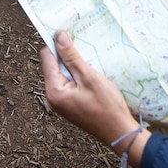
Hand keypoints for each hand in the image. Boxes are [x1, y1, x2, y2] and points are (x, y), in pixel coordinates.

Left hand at [41, 30, 148, 167]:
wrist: (119, 133)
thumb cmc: (107, 106)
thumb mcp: (89, 77)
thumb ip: (72, 57)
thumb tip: (58, 36)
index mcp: (54, 90)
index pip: (47, 57)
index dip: (56, 44)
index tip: (70, 34)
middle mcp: (53, 97)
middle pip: (53, 64)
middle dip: (66, 55)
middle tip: (84, 47)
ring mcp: (61, 102)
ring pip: (62, 73)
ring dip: (74, 65)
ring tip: (90, 62)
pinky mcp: (70, 104)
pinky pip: (69, 83)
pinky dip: (77, 75)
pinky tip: (91, 74)